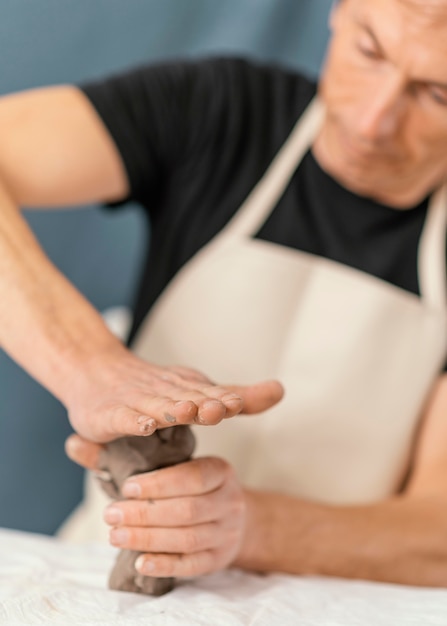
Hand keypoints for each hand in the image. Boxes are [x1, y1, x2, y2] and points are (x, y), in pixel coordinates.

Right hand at [65, 344, 283, 441]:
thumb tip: (280, 390)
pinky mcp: (111, 414)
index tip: (240, 404)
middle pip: (188, 398)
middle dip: (206, 404)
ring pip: (158, 406)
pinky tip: (144, 425)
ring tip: (188, 411)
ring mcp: (137, 402)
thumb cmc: (154, 387)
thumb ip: (235, 395)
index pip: (211, 394)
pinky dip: (133, 421)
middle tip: (223, 408)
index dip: (225, 399)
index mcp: (187, 389)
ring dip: (173, 408)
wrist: (96, 371)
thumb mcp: (197, 390)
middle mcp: (165, 392)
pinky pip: (123, 418)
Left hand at [66, 438, 247, 577]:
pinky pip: (192, 565)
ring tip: (115, 535)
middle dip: (146, 514)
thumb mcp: (167, 465)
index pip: (193, 476)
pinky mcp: (219, 559)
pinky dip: (165, 564)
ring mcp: (226, 532)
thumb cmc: (188, 486)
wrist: (229, 518)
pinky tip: (139, 562)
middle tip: (111, 514)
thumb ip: (121, 455)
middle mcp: (229, 501)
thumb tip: (74, 443)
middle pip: (188, 510)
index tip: (127, 488)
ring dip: (149, 538)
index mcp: (219, 470)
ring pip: (188, 538)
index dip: (160, 484)